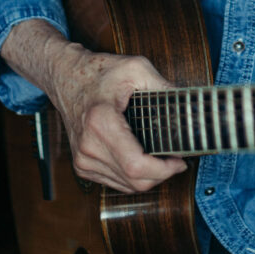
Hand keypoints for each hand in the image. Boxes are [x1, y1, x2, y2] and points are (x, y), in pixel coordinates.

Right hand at [49, 42, 186, 193]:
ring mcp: (83, 159)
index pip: (136, 165)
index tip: (180, 160)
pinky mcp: (82, 166)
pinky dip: (134, 176)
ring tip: (163, 157)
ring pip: (126, 186)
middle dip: (162, 175)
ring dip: (149, 177)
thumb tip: (188, 103)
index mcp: (101, 123)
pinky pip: (116, 182)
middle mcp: (89, 147)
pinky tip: (144, 160)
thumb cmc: (98, 72)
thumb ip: (163, 86)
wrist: (66, 78)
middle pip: (134, 181)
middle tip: (177, 158)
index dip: (164, 169)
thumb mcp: (136, 68)